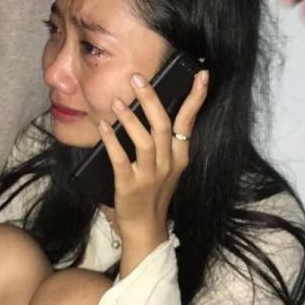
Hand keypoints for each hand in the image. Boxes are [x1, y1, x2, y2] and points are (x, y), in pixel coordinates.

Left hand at [98, 70, 208, 275]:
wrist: (145, 230)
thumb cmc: (153, 194)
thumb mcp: (167, 167)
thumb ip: (163, 142)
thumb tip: (150, 110)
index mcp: (179, 157)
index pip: (189, 122)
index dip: (195, 98)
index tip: (201, 75)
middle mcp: (168, 164)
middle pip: (163, 125)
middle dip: (151, 99)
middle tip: (137, 78)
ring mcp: (149, 176)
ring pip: (145, 140)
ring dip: (131, 117)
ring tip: (117, 101)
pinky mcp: (130, 186)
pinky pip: (120, 159)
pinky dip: (112, 140)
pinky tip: (103, 126)